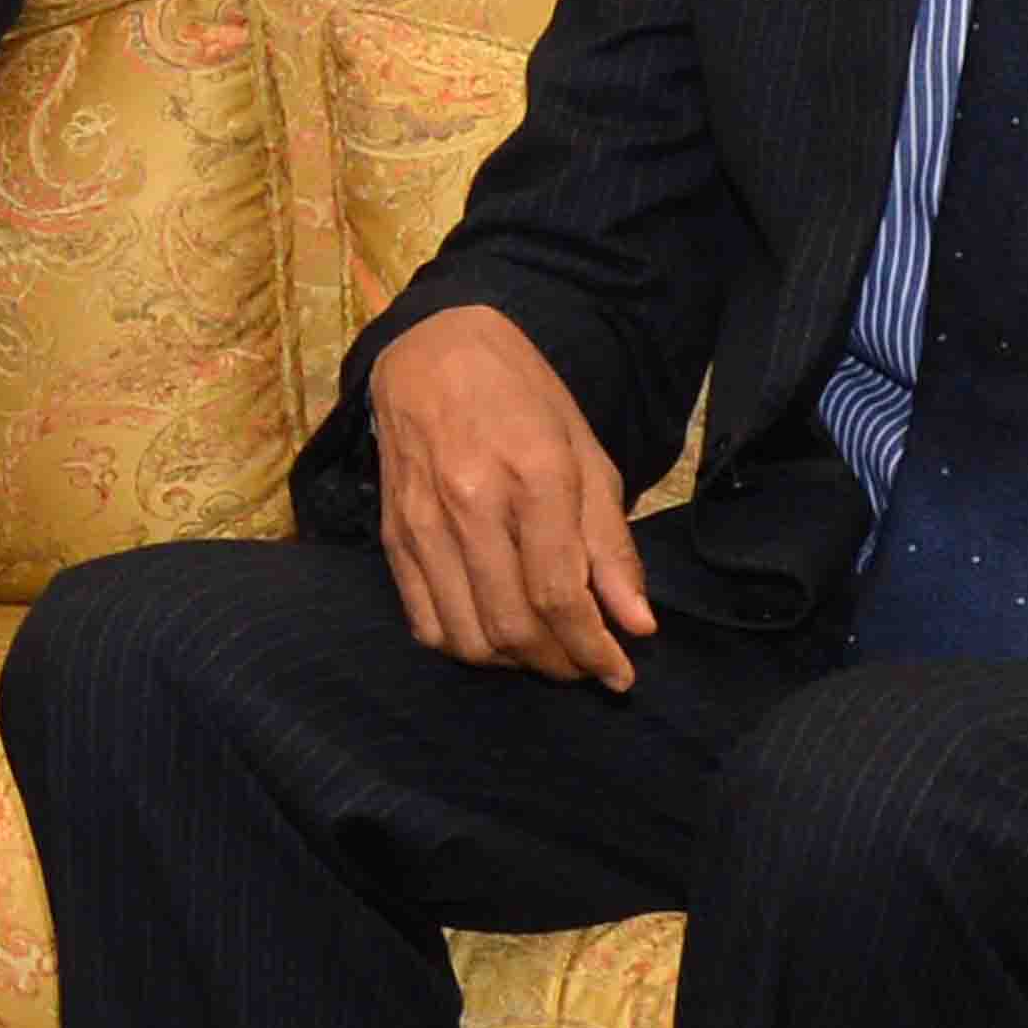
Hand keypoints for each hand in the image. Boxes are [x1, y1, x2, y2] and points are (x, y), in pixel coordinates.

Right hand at [369, 302, 654, 688]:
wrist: (432, 354)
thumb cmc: (523, 398)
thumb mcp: (587, 456)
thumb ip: (610, 544)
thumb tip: (636, 624)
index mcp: (533, 477)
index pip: (561, 594)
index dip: (595, 649)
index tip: (620, 674)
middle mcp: (470, 504)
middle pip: (513, 625)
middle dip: (559, 663)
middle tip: (586, 665)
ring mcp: (422, 524)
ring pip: (466, 636)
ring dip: (512, 662)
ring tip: (543, 651)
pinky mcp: (392, 536)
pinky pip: (424, 621)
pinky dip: (463, 646)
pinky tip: (493, 634)